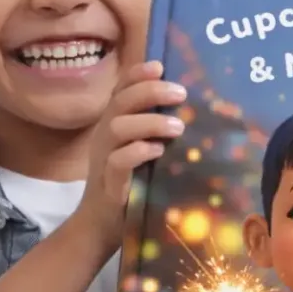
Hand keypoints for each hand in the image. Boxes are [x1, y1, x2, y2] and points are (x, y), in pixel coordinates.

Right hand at [78, 60, 186, 244]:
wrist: (101, 225)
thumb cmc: (129, 185)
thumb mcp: (141, 152)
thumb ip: (154, 131)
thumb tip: (190, 111)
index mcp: (112, 125)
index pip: (119, 90)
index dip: (137, 74)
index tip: (160, 66)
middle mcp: (104, 137)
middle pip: (120, 102)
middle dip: (150, 92)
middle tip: (180, 94)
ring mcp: (103, 159)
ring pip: (117, 127)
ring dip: (149, 122)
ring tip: (177, 127)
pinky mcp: (109, 184)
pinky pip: (117, 161)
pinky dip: (138, 151)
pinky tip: (158, 151)